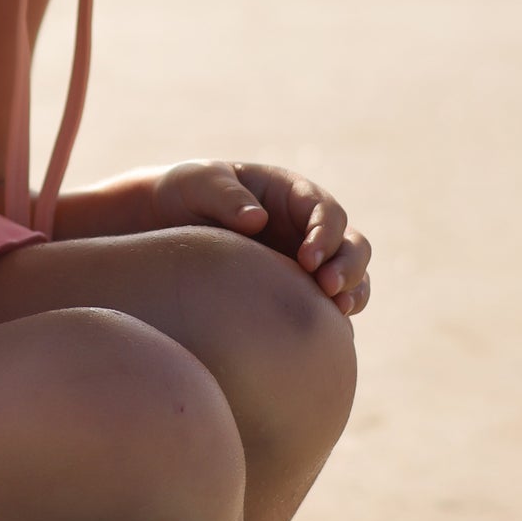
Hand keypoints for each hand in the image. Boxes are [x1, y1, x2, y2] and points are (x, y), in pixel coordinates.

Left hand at [149, 159, 371, 315]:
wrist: (169, 224)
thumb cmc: (188, 194)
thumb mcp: (199, 182)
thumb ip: (224, 195)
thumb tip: (256, 220)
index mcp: (294, 195)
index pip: (327, 213)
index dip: (325, 236)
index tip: (307, 260)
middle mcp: (309, 229)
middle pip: (353, 246)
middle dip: (349, 267)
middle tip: (329, 288)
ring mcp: (307, 262)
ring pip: (352, 279)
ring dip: (352, 294)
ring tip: (337, 314)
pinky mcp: (297, 290)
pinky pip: (327, 308)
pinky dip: (333, 321)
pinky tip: (323, 338)